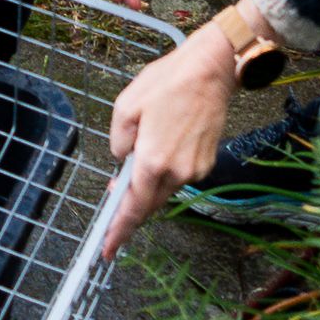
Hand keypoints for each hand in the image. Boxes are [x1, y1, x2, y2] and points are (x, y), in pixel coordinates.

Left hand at [100, 17, 243, 256]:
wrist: (212, 71)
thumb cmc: (167, 83)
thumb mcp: (125, 107)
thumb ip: (118, 142)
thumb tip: (123, 161)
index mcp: (153, 161)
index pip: (133, 207)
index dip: (119, 230)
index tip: (107, 248)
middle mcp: (177, 172)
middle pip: (149, 204)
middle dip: (130, 209)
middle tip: (112, 206)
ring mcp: (195, 169)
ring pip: (163, 189)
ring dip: (147, 185)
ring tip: (134, 164)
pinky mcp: (206, 162)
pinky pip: (178, 176)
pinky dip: (164, 172)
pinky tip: (157, 151)